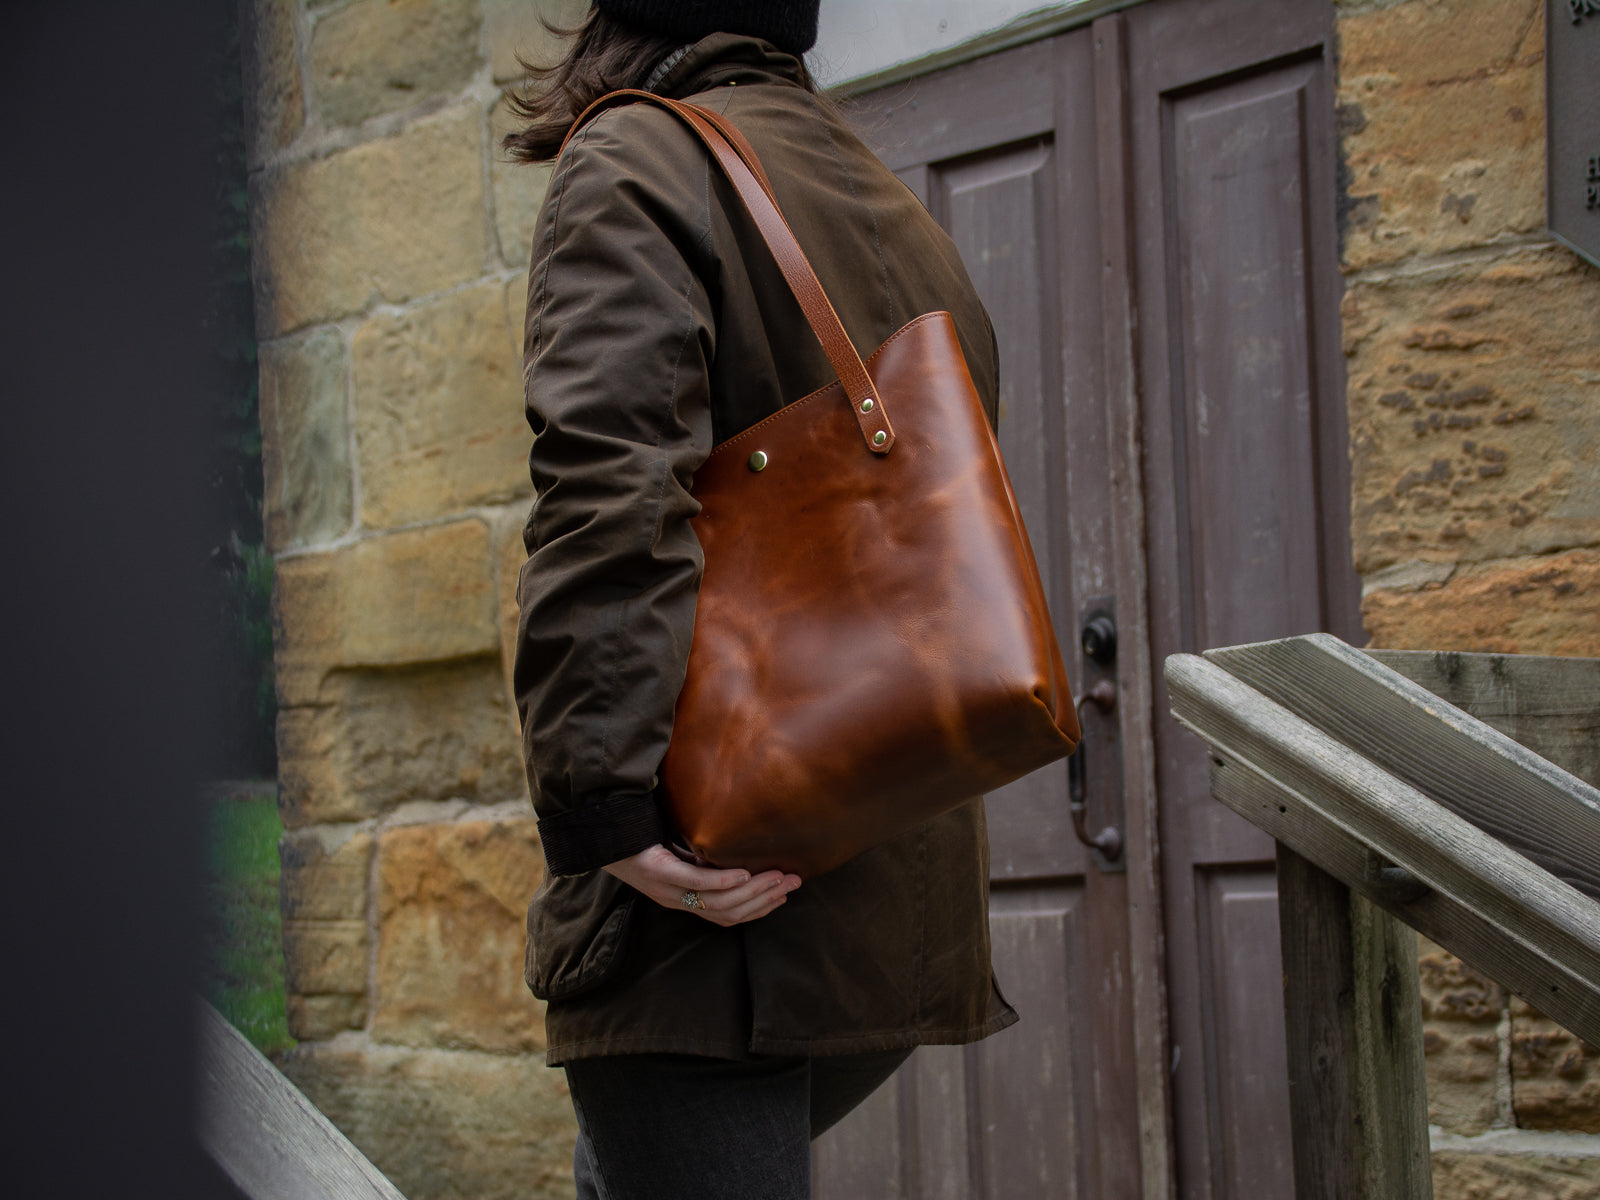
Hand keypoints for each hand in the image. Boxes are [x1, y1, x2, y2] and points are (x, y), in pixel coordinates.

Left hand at [603, 844, 800, 926]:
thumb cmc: (640, 839)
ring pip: (718, 902)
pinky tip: (742, 874)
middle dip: (766, 899)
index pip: (728, 916)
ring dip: (754, 890)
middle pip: (729, 913)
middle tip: (793, 883)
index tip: (785, 895)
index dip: (759, 910)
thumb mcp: (676, 853)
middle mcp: (677, 901)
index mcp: (683, 900)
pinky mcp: (658, 872)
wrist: (602, 834)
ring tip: (778, 876)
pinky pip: (695, 882)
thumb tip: (734, 847)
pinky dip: (722, 881)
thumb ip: (703, 857)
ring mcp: (667, 889)